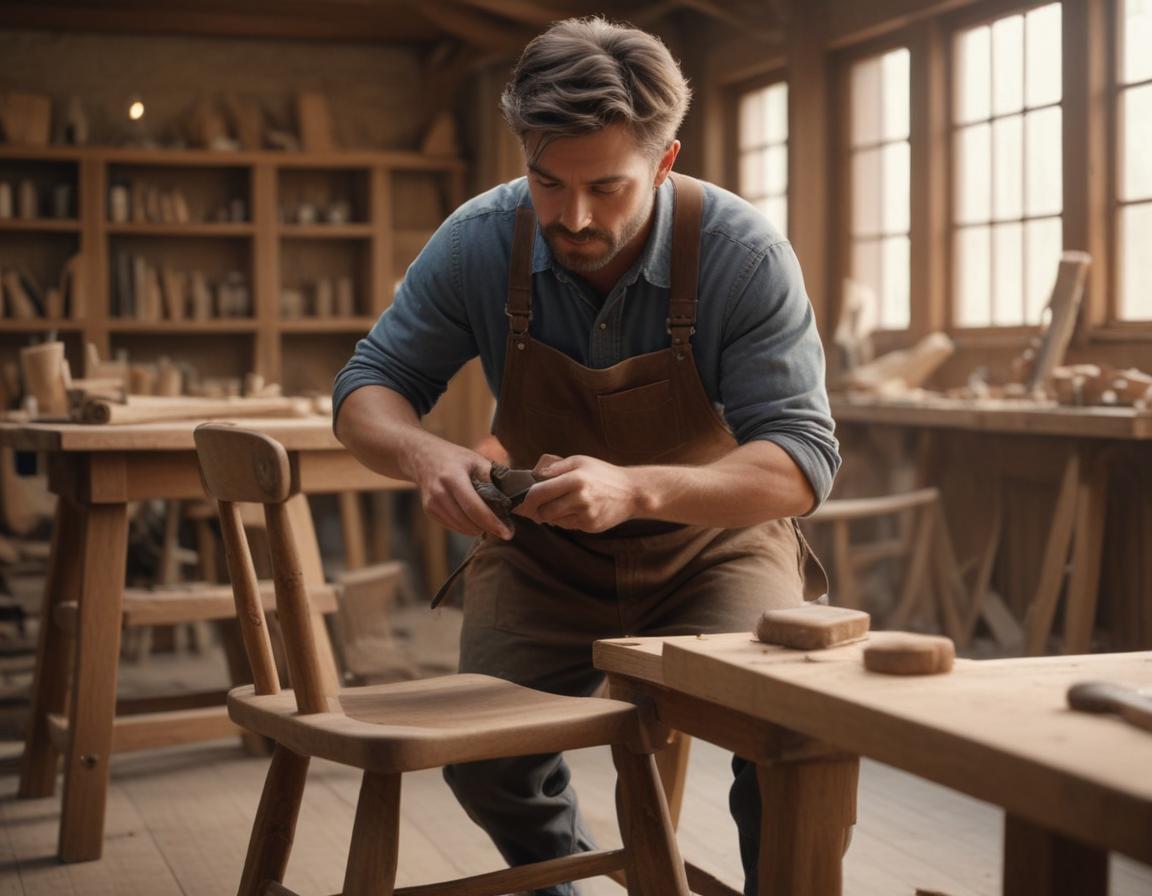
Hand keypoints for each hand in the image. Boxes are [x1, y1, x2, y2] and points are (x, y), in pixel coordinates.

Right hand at [405, 441, 512, 539]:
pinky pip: (453, 526)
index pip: (474, 507)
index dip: (492, 523)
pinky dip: (466, 526)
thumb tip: (507, 500)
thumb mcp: (475, 460)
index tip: (507, 533)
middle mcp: (439, 492)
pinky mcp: (429, 511)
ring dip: (477, 528)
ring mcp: (432, 504)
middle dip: (487, 528)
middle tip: (502, 527)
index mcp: (453, 477)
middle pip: (467, 522)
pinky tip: (473, 518)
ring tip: (489, 520)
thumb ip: (490, 479)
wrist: (423, 457)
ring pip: (461, 528)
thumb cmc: (454, 458)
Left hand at [514, 454, 640, 532]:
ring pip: (554, 521)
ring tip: (561, 504)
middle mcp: (580, 498)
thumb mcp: (580, 461)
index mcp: (575, 479)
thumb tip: (535, 475)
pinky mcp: (590, 526)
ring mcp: (586, 514)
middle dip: (539, 509)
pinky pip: (568, 526)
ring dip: (552, 515)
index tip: (523, 498)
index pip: (540, 493)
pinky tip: (575, 510)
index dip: (528, 497)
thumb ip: (556, 467)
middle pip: (544, 511)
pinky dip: (566, 519)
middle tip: (540, 504)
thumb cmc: (603, 474)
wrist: (632, 492)